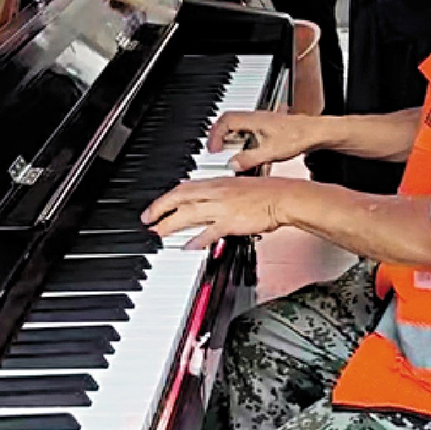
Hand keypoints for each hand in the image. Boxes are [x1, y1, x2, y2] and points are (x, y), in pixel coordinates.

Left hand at [142, 176, 300, 249]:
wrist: (282, 197)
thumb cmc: (266, 192)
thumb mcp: (237, 186)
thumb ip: (219, 193)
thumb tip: (205, 199)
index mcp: (217, 183)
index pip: (183, 188)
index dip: (165, 198)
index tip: (155, 207)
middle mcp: (216, 193)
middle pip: (179, 199)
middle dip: (159, 209)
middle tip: (148, 220)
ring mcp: (222, 207)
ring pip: (188, 214)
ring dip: (170, 224)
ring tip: (160, 233)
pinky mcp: (230, 222)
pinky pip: (208, 232)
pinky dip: (196, 240)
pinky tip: (187, 246)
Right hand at [207, 110, 324, 170]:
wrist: (316, 132)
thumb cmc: (298, 137)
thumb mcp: (270, 153)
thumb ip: (249, 159)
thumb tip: (232, 164)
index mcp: (254, 120)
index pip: (225, 121)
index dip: (215, 135)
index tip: (213, 149)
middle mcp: (257, 117)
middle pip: (229, 120)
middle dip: (218, 134)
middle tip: (214, 148)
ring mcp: (263, 121)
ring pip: (238, 124)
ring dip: (229, 135)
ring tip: (225, 149)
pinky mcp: (269, 126)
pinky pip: (248, 128)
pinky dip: (240, 137)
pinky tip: (244, 149)